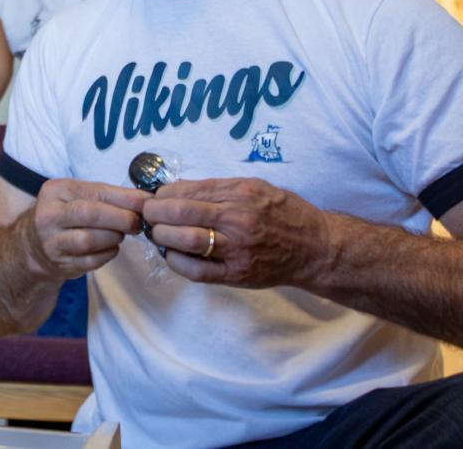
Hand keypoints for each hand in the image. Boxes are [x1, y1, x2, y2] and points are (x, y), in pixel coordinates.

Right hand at [19, 178, 146, 279]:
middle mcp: (49, 215)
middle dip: (121, 218)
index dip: (124, 198)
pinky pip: (91, 261)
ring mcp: (52, 241)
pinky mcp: (60, 263)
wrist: (34, 245)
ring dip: (114, 237)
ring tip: (121, 234)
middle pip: (90, 214)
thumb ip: (108, 196)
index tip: (146, 202)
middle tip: (138, 222)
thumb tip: (145, 199)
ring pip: (90, 240)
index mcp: (55, 191)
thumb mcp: (78, 196)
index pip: (94, 191)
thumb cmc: (65, 214)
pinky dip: (108, 253)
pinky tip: (111, 247)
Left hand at [141, 176, 334, 287]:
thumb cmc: (284, 213)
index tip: (154, 196)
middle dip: (155, 213)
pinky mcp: (237, 275)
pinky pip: (197, 271)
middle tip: (147, 213)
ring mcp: (237, 250)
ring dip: (162, 236)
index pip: (189, 191)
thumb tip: (177, 189)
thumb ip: (217, 188)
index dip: (163, 194)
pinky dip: (176, 262)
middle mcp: (238, 221)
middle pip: (182, 214)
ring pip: (186, 241)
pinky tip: (171, 254)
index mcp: (241, 195)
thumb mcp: (255, 187)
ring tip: (156, 232)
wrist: (315, 248)